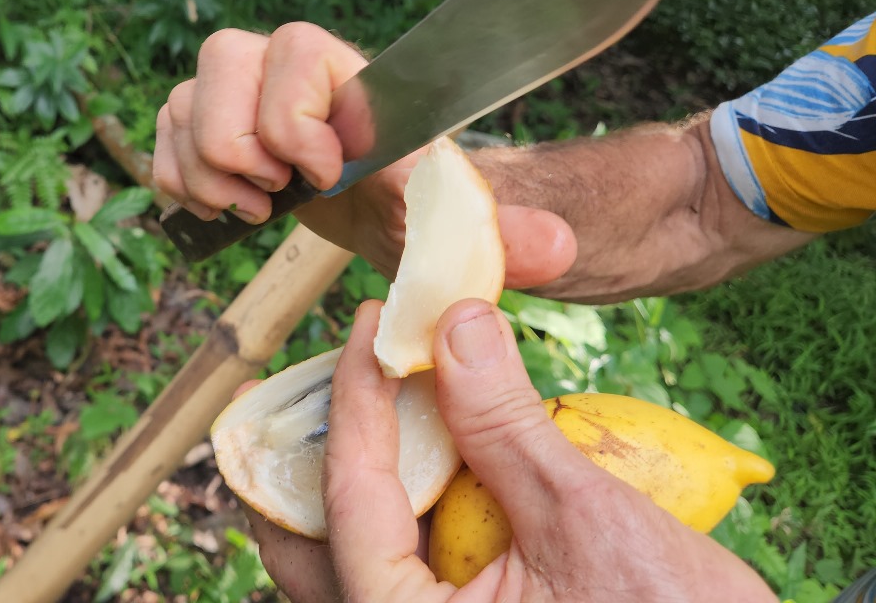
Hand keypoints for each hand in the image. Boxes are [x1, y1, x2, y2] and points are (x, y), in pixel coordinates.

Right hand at [153, 23, 575, 283]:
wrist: (393, 211)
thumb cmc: (425, 209)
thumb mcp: (458, 227)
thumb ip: (502, 235)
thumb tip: (554, 248)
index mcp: (354, 80)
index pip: (301, 51)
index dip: (296, 120)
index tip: (323, 178)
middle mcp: (290, 72)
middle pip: (223, 57)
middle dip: (238, 144)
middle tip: (278, 196)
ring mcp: (241, 96)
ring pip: (181, 98)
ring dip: (204, 171)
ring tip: (255, 210)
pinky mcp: (206, 127)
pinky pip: (161, 137)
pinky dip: (178, 183)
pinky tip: (224, 211)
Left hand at [246, 299, 777, 602]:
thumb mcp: (581, 518)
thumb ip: (504, 423)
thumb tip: (457, 322)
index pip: (348, 493)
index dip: (355, 396)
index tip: (371, 322)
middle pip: (307, 537)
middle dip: (316, 445)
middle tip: (349, 365)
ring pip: (348, 552)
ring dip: (359, 472)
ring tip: (379, 395)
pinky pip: (398, 566)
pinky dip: (402, 504)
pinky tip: (429, 449)